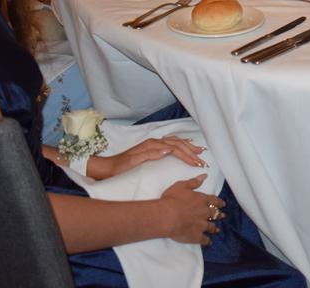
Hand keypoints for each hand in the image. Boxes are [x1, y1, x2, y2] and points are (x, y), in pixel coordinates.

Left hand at [92, 136, 207, 179]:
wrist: (107, 168)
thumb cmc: (120, 168)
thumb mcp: (134, 162)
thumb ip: (151, 154)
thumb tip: (169, 150)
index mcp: (152, 146)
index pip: (175, 149)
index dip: (188, 156)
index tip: (197, 163)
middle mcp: (154, 142)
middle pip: (178, 144)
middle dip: (191, 152)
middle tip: (202, 160)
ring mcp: (153, 144)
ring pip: (175, 142)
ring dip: (188, 146)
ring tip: (199, 151)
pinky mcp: (151, 148)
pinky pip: (170, 143)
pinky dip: (180, 143)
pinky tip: (184, 145)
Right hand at [159, 175, 224, 245]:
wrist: (167, 216)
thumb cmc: (172, 199)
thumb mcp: (182, 186)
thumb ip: (194, 182)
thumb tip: (205, 175)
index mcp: (202, 200)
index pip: (214, 201)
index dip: (219, 202)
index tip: (223, 204)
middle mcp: (204, 213)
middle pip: (215, 214)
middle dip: (219, 214)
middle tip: (223, 216)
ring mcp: (202, 225)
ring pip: (211, 227)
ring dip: (214, 228)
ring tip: (217, 229)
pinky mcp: (196, 236)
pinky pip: (204, 239)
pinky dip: (207, 241)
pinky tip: (209, 242)